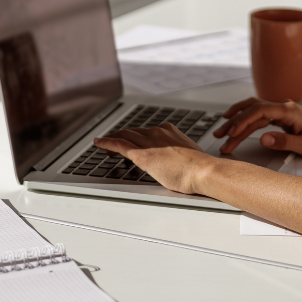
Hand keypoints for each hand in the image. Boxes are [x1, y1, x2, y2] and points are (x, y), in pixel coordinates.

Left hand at [93, 124, 210, 194]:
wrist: (203, 170)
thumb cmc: (200, 168)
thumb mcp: (188, 156)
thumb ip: (179, 155)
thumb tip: (178, 162)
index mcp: (170, 131)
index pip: (147, 131)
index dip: (136, 135)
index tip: (132, 139)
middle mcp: (158, 132)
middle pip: (133, 132)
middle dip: (122, 136)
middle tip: (114, 144)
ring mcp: (149, 141)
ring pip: (124, 136)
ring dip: (112, 139)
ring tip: (104, 145)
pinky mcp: (142, 154)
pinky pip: (118, 144)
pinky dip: (106, 142)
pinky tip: (98, 142)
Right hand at [214, 97, 301, 156]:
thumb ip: (284, 141)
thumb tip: (263, 138)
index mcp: (289, 111)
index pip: (260, 110)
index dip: (243, 121)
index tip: (232, 133)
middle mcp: (283, 107)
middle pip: (252, 109)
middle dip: (233, 122)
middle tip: (219, 136)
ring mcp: (281, 111)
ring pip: (253, 113)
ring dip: (237, 122)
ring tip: (222, 135)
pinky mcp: (280, 117)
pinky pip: (258, 118)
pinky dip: (245, 124)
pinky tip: (235, 130)